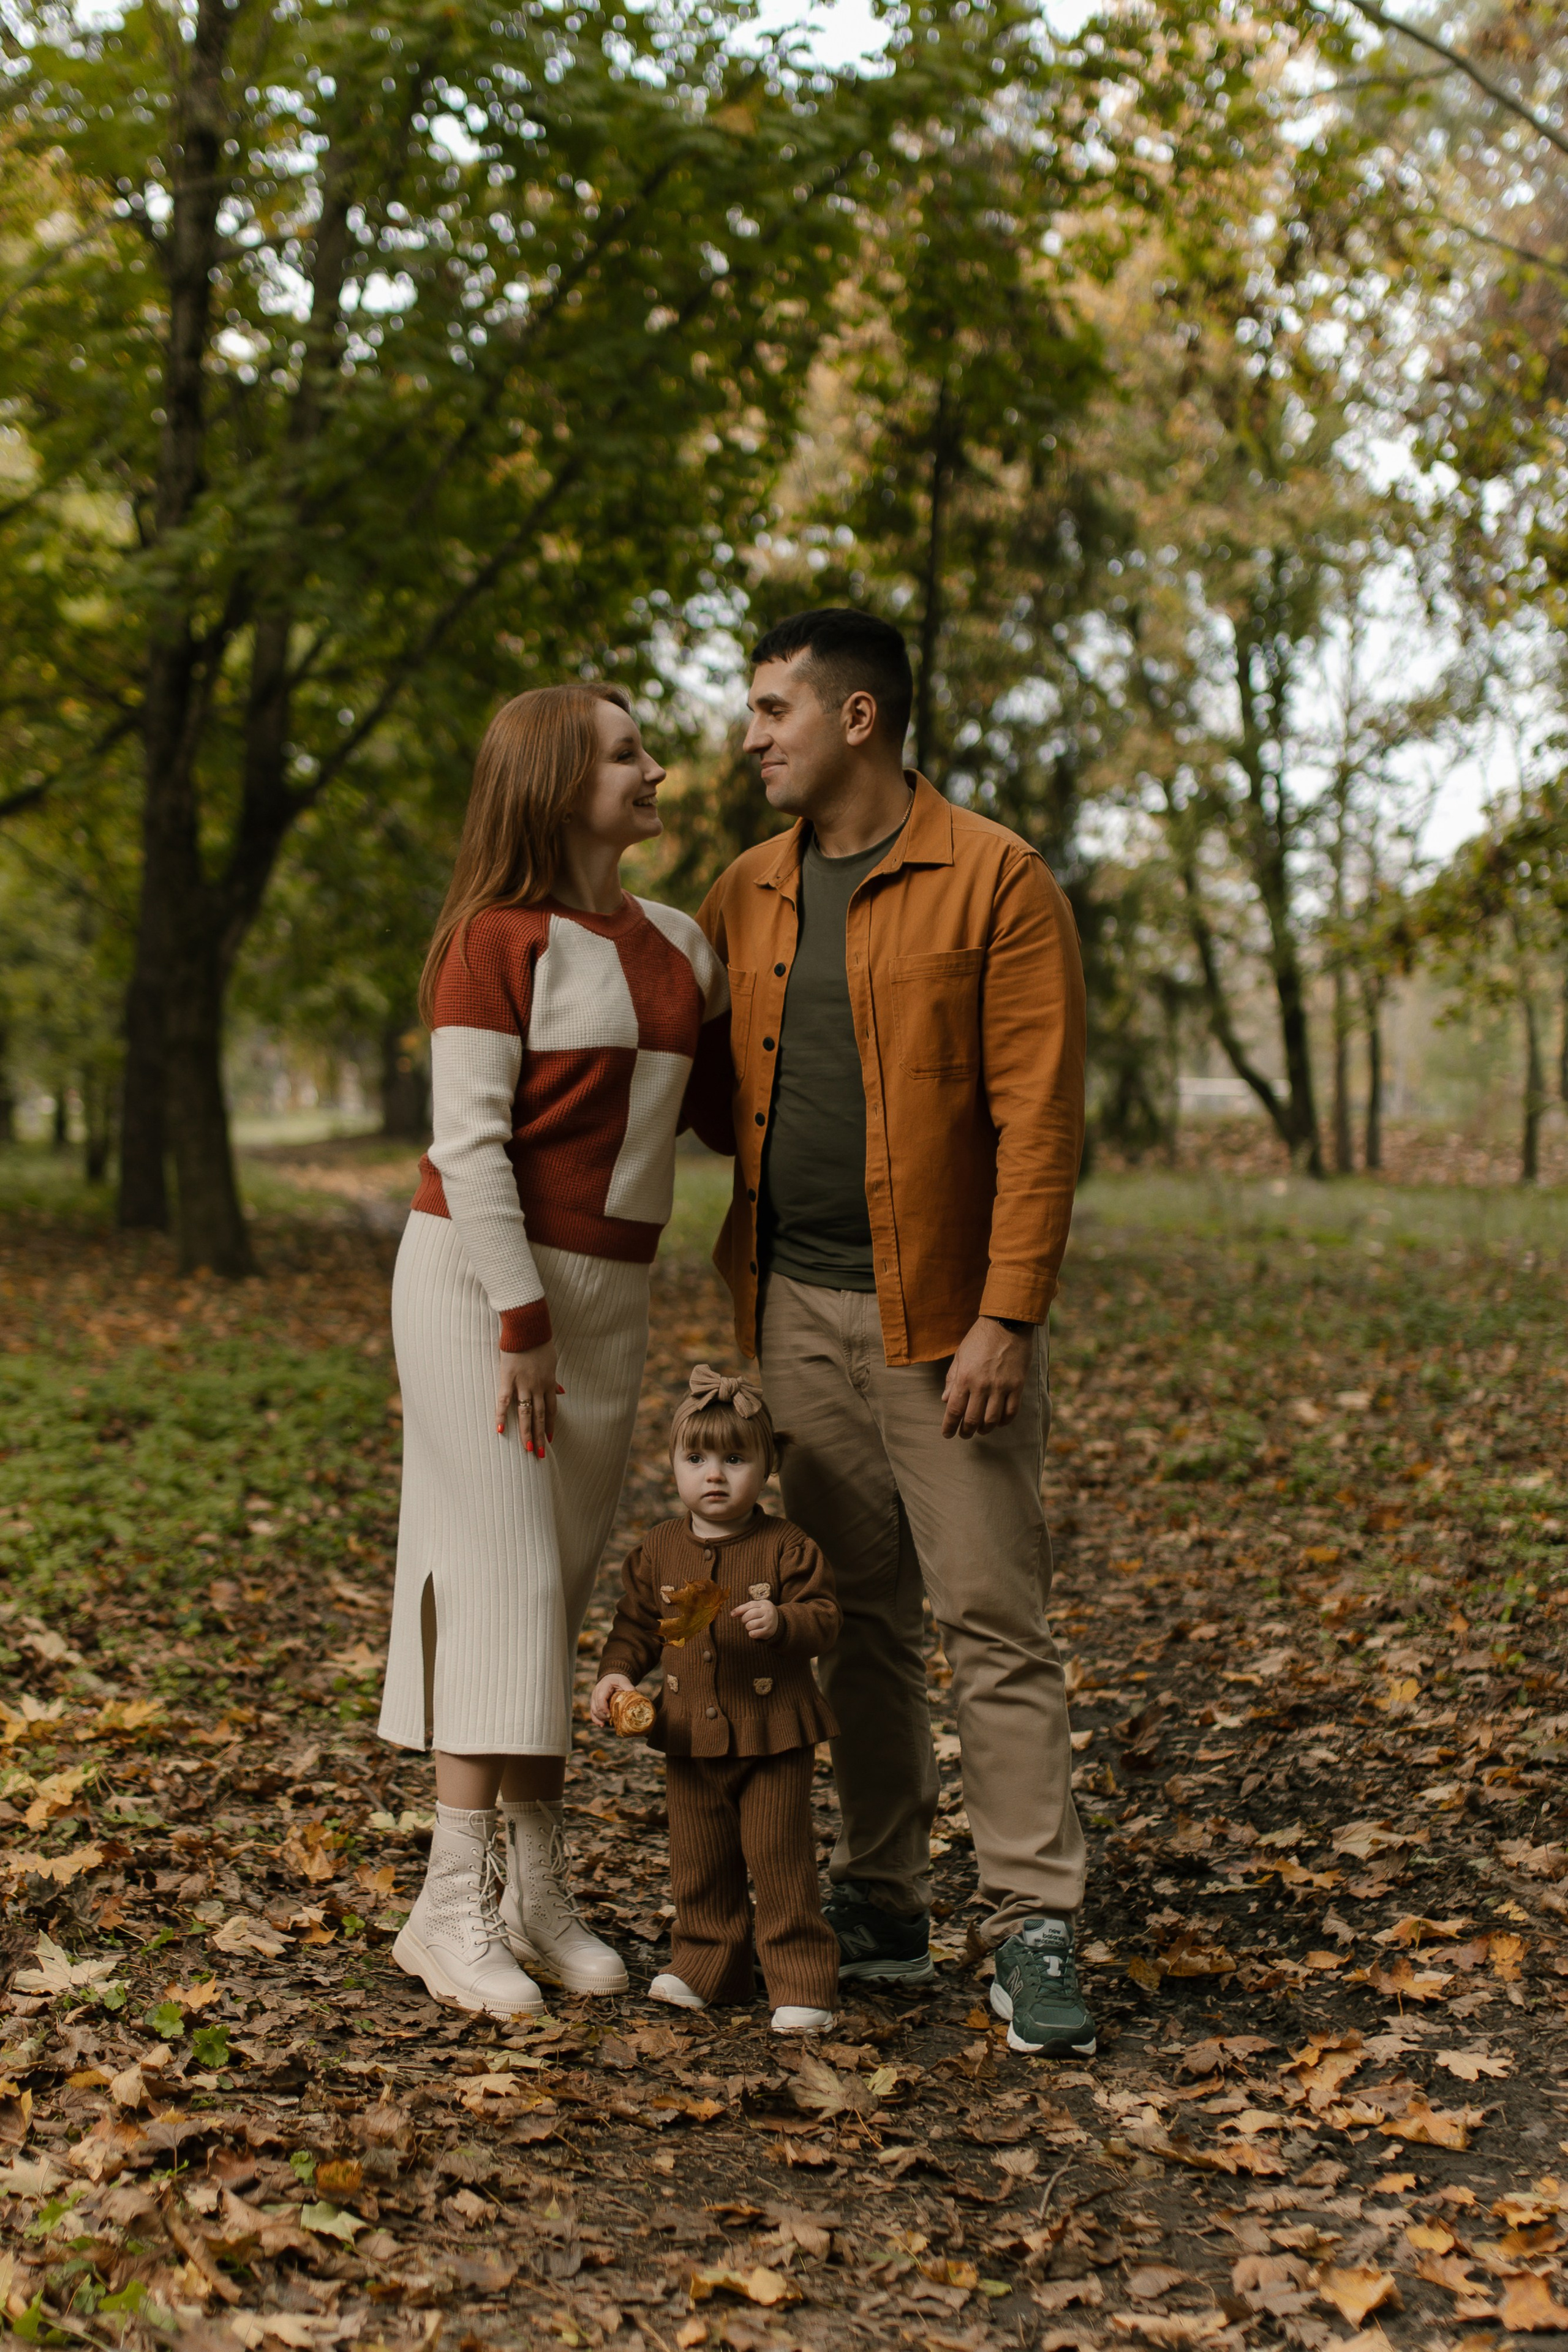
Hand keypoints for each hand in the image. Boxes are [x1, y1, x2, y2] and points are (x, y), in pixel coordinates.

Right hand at [497, 1342, 562, 1456]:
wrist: (527, 1328)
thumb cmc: (540, 1342)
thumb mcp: (553, 1361)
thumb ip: (554, 1379)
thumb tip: (562, 1391)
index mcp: (549, 1383)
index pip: (551, 1410)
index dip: (549, 1425)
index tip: (549, 1439)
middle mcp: (538, 1387)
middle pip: (540, 1416)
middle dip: (540, 1436)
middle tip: (540, 1454)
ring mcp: (522, 1384)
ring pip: (525, 1414)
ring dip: (527, 1433)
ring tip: (527, 1449)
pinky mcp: (508, 1378)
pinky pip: (504, 1400)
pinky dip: (502, 1415)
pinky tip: (500, 1430)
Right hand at [591, 1673, 632, 1725]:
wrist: (611, 1677)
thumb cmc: (618, 1680)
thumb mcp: (624, 1681)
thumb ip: (629, 1687)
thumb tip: (636, 1696)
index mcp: (603, 1686)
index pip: (600, 1699)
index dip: (604, 1709)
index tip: (610, 1716)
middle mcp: (596, 1692)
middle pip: (596, 1707)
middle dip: (603, 1716)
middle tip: (612, 1720)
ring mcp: (593, 1698)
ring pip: (593, 1711)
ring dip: (600, 1718)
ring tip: (609, 1723)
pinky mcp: (593, 1702)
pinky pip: (592, 1712)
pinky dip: (596, 1719)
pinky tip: (601, 1725)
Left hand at [732, 1597, 779, 1640]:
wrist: (778, 1622)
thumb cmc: (762, 1613)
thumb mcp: (756, 1607)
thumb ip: (745, 1608)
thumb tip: (732, 1614)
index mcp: (764, 1604)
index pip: (750, 1605)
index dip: (739, 1610)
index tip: (732, 1614)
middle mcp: (768, 1612)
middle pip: (749, 1615)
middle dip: (744, 1619)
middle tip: (745, 1621)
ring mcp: (769, 1622)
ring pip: (750, 1625)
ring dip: (747, 1626)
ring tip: (750, 1626)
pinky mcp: (768, 1631)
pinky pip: (754, 1634)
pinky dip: (751, 1633)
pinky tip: (753, 1632)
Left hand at [941, 1316, 1031, 1439]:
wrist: (1007, 1324)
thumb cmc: (980, 1338)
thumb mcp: (960, 1355)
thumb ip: (952, 1379)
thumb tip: (944, 1400)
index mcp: (964, 1377)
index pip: (954, 1410)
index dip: (949, 1426)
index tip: (947, 1434)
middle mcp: (981, 1385)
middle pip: (972, 1419)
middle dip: (966, 1431)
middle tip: (964, 1434)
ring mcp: (1001, 1387)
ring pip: (992, 1420)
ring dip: (985, 1429)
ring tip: (981, 1430)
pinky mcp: (1017, 1386)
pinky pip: (1011, 1412)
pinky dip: (1004, 1421)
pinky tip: (999, 1422)